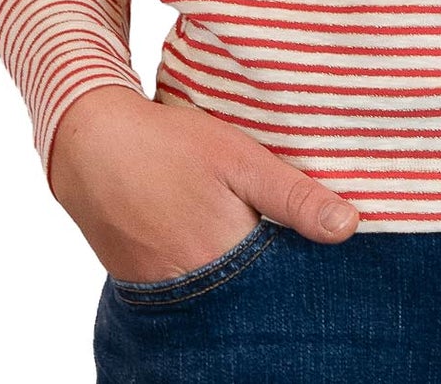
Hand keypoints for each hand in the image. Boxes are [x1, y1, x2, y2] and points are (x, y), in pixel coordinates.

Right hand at [47, 86, 361, 284]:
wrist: (90, 144)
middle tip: (286, 247)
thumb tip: (350, 228)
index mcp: (225, 259)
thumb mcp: (240, 158)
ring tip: (250, 243)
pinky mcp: (141, 281)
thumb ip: (294, 196)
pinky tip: (214, 245)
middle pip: (250, 296)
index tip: (325, 258)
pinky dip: (205, 273)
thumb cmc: (170, 145)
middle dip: (273, 280)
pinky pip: (186, 288)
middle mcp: (193, 288)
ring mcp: (162, 290)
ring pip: (218, 294)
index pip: (282, 286)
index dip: (304, 271)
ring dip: (238, 277)